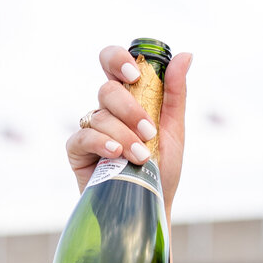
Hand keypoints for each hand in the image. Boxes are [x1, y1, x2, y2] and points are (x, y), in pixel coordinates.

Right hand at [66, 43, 191, 214]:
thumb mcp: (174, 131)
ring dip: (124, 135)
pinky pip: (84, 136)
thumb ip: (176, 93)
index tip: (133, 73)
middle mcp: (106, 110)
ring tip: (142, 157)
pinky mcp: (77, 151)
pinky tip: (117, 154)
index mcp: (126, 97)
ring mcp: (90, 129)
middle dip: (130, 110)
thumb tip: (185, 55)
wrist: (150, 207)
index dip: (118, 59)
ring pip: (100, 116)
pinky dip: (102, 143)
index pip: (112, 62)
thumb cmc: (161, 170)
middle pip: (107, 89)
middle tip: (149, 133)